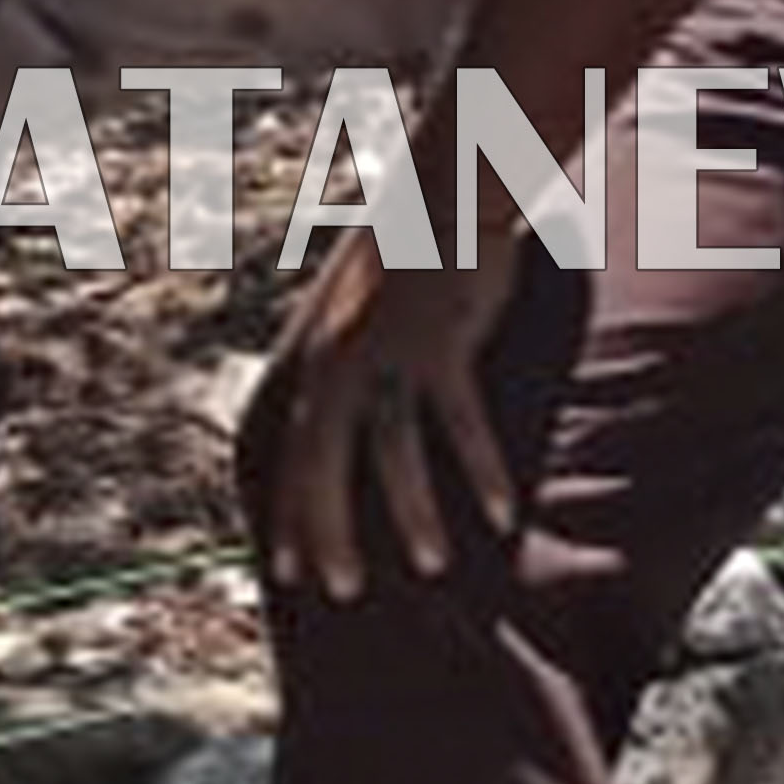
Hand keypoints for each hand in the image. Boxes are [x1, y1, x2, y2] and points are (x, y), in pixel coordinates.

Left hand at [259, 231, 525, 603]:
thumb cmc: (412, 250)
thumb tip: (353, 403)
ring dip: (411, 514)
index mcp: (318, 360)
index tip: (285, 570)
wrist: (446, 191)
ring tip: (431, 566)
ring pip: (392, 453)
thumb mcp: (362, 308)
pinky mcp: (440, 343)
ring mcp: (389, 353)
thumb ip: (353, 357)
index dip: (288, 514)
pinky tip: (498, 513)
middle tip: (340, 592)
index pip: (292, 453)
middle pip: (324, 464)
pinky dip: (480, 469)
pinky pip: (459, 423)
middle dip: (327, 533)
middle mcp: (340, 362)